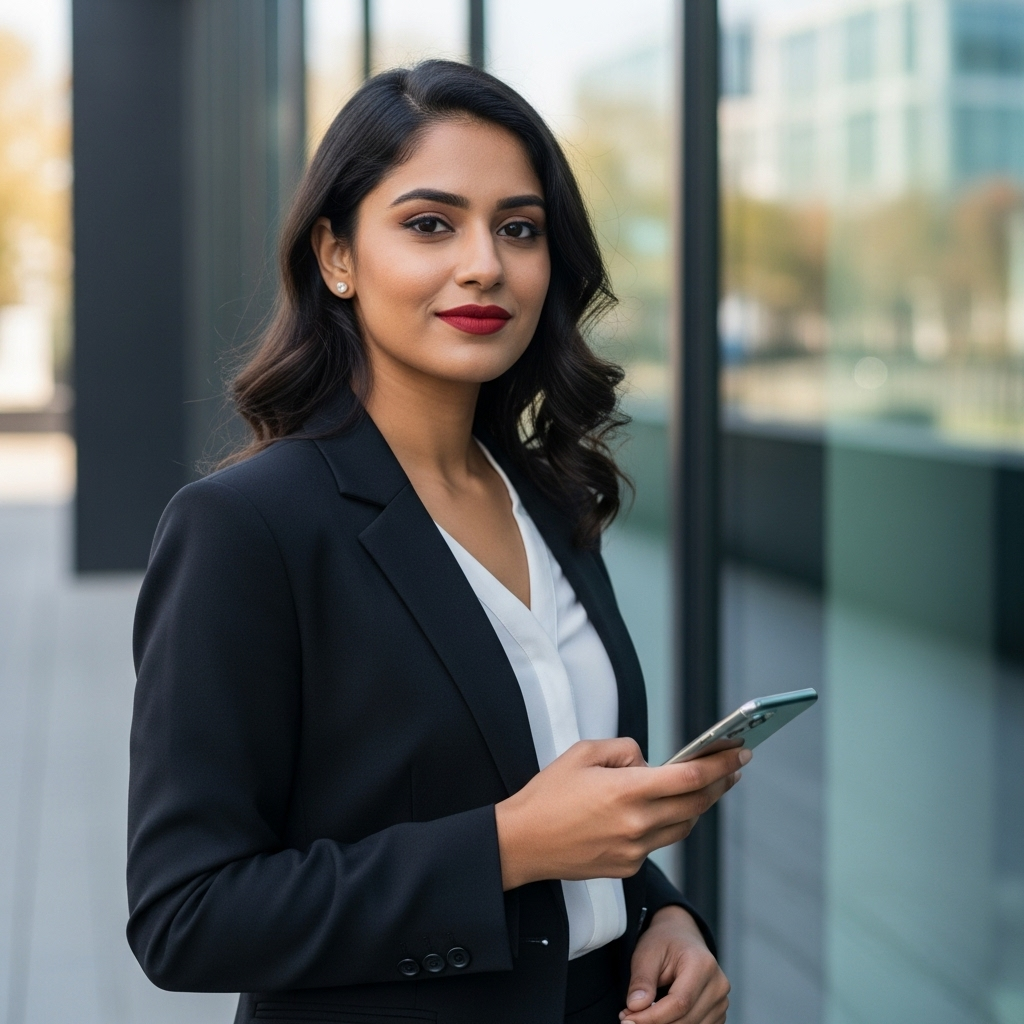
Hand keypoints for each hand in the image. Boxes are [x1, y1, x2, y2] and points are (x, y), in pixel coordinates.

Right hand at [493, 738, 749, 889]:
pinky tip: (664, 810)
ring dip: (698, 805)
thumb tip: (650, 762)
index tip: (739, 753)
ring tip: (707, 786)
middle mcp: (636, 824)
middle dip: (720, 784)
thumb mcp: (583, 752)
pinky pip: (659, 843)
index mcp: (626, 791)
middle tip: (733, 767)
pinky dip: (667, 824)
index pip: (689, 777)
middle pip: (695, 804)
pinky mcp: (627, 867)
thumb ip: (625, 750)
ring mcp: (634, 850)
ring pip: (683, 827)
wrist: (522, 842)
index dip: (720, 765)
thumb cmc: (548, 794)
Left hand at [620, 905, 728, 1023]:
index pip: (679, 1003)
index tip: (628, 1019)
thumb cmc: (664, 942)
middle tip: (629, 1017)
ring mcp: (721, 1000)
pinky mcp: (718, 1012)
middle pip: (686, 1019)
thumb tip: (635, 1007)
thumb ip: (642, 980)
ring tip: (641, 1015)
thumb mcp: (647, 953)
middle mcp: (718, 984)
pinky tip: (660, 1016)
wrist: (681, 935)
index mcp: (702, 964)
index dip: (653, 1017)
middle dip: (654, 1023)